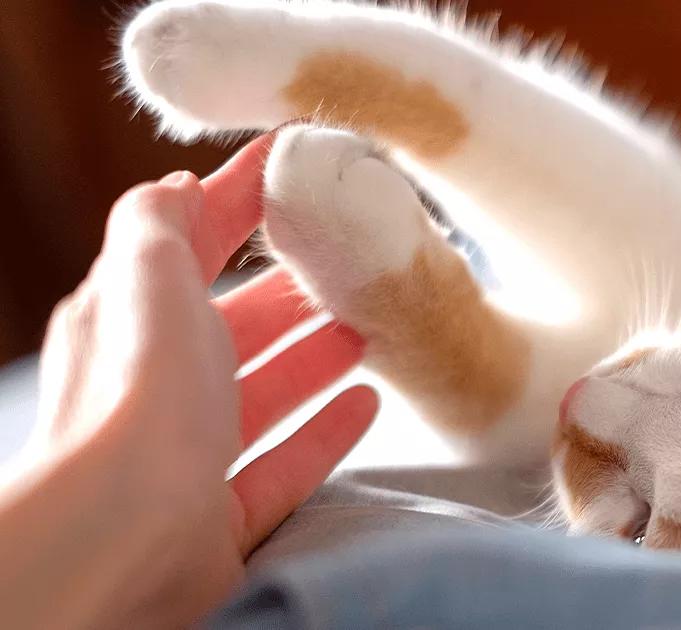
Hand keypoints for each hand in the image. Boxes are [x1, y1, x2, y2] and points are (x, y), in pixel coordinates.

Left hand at [2, 134, 378, 628]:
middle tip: (346, 262)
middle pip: (228, 327)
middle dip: (284, 291)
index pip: (187, 244)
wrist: (125, 538)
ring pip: (260, 394)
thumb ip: (161, 222)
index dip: (236, 200)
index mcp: (125, 321)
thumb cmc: (142, 397)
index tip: (290, 166)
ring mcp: (186, 456)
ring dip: (311, 358)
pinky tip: (366, 403)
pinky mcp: (219, 517)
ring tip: (365, 329)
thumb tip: (179, 185)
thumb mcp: (147, 277)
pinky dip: (324, 432)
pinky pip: (283, 464)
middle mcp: (151, 388)